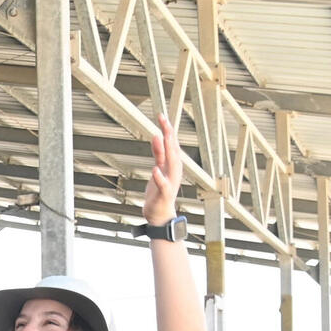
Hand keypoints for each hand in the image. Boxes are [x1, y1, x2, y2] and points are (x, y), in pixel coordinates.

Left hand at [142, 111, 182, 226]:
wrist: (160, 214)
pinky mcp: (164, 194)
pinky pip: (163, 184)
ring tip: (164, 138)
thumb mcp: (158, 168)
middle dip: (169, 136)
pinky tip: (156, 170)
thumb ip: (158, 153)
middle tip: (164, 121)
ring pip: (171, 164)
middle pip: (173, 151)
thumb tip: (156, 135)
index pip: (171, 144)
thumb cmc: (159, 191)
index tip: (161, 116)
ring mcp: (170, 182)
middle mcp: (174, 171)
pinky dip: (160, 177)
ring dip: (168, 151)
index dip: (167, 130)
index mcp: (172, 165)